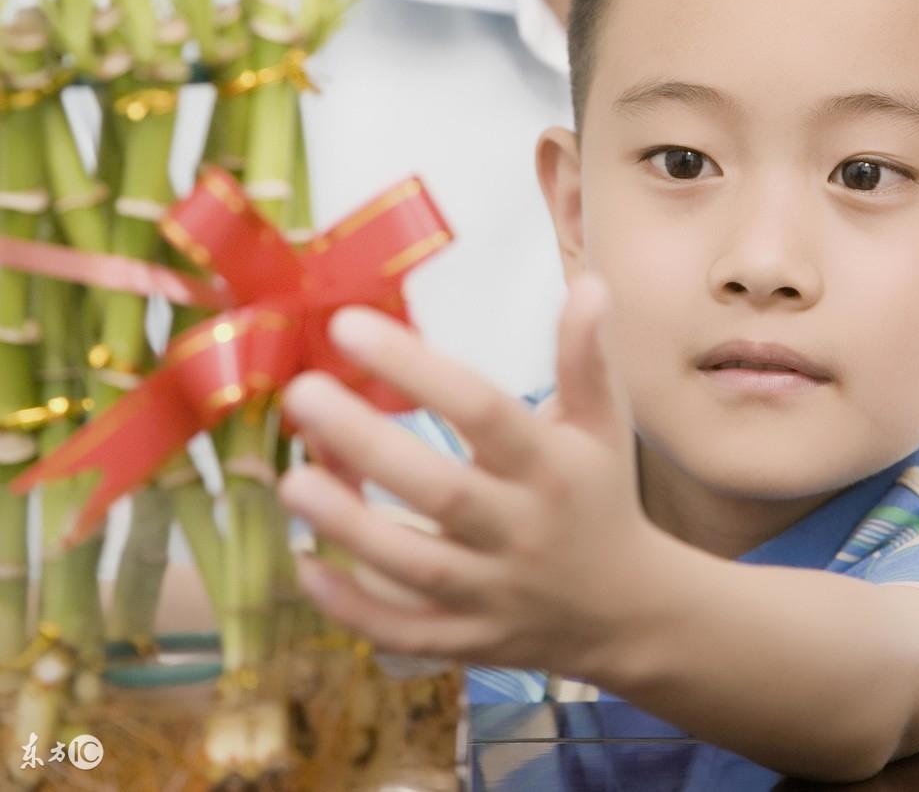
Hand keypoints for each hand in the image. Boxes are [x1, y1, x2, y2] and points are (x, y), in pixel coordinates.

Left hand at [278, 274, 668, 678]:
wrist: (626, 609)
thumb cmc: (599, 497)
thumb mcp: (603, 426)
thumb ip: (585, 358)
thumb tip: (590, 283)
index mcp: (552, 468)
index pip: (483, 412)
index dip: (417, 369)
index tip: (347, 326)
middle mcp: (523, 530)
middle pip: (442, 492)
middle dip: (367, 445)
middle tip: (300, 395)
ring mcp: (495, 592)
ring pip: (415, 568)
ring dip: (348, 527)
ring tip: (289, 481)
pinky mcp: (469, 638)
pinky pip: (406, 632)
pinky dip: (354, 608)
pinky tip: (303, 567)